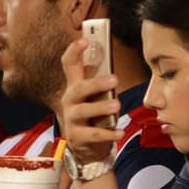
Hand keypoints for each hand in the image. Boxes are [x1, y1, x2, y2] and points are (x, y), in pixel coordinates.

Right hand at [58, 37, 122, 163]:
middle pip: (77, 88)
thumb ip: (103, 85)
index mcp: (75, 86)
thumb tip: (114, 70)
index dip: (74, 51)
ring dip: (101, 107)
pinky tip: (119, 132)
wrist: (87, 149)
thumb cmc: (95, 117)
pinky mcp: (76, 136)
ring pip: (83, 111)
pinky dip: (108, 134)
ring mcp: (71, 119)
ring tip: (117, 105)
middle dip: (95, 83)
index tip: (84, 40)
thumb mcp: (97, 98)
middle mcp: (70, 101)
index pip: (69, 64)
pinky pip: (93, 134)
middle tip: (114, 80)